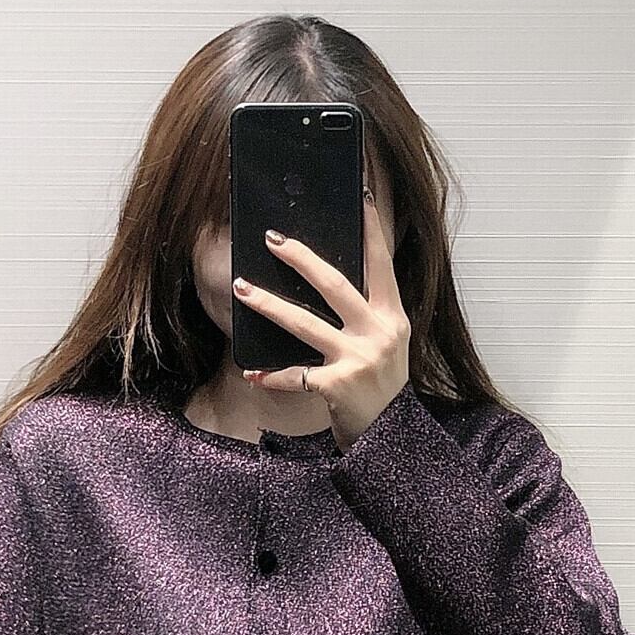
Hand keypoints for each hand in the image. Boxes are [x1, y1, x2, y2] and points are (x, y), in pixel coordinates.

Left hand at [233, 187, 410, 450]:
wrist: (391, 438)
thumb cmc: (382, 389)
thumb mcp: (386, 345)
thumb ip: (367, 316)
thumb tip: (328, 280)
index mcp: (392, 317)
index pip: (381, 264)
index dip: (371, 229)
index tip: (361, 195)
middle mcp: (378, 333)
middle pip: (334, 284)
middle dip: (301, 258)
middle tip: (273, 239)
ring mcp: (358, 359)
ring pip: (305, 324)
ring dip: (269, 305)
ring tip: (242, 290)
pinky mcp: (338, 386)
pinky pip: (297, 376)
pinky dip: (272, 376)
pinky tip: (252, 374)